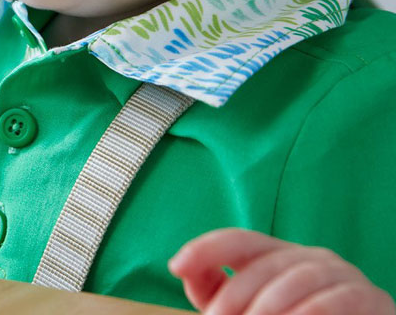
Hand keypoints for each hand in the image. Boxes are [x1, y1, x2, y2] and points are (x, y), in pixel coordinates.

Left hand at [169, 228, 394, 314]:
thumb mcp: (247, 307)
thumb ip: (213, 290)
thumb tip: (183, 269)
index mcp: (276, 256)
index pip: (239, 240)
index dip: (206, 248)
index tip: (177, 266)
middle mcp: (308, 257)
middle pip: (264, 265)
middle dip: (235, 296)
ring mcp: (340, 274)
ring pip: (298, 279)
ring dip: (269, 306)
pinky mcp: (370, 298)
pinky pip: (339, 298)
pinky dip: (313, 311)